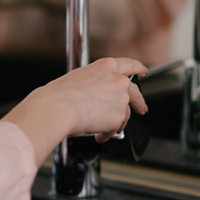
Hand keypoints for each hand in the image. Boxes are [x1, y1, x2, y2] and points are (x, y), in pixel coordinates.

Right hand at [1, 58, 147, 165]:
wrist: (57, 107)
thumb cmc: (58, 94)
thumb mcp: (77, 78)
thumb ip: (93, 84)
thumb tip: (93, 96)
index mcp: (105, 66)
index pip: (129, 64)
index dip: (138, 68)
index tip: (142, 71)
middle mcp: (117, 80)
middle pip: (135, 91)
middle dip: (139, 101)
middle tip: (141, 108)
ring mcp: (121, 99)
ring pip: (125, 114)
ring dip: (115, 122)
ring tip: (100, 129)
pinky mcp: (119, 117)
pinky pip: (116, 128)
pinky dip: (108, 133)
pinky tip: (98, 135)